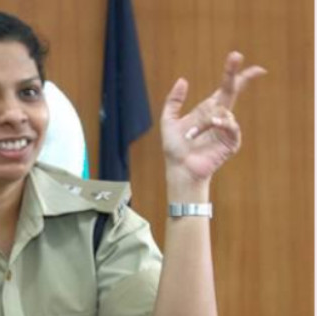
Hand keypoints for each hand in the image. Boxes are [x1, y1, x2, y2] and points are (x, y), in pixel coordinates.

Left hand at [161, 52, 265, 187]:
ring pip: (223, 111)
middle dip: (236, 73)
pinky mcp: (231, 142)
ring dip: (205, 121)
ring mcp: (226, 129)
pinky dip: (222, 124)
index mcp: (208, 109)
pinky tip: (213, 124)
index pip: (225, 87)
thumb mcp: (168, 120)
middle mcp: (219, 116)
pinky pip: (231, 127)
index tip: (238, 56)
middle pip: (232, 91)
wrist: (179, 169)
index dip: (233, 72)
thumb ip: (173, 101)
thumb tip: (183, 80)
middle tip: (235, 55)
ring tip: (190, 135)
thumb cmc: (175, 148)